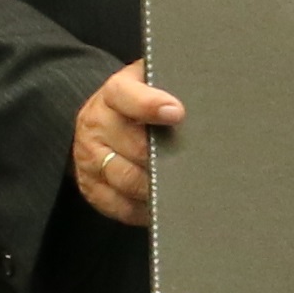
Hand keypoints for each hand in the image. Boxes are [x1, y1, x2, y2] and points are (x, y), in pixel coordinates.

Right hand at [72, 61, 180, 225]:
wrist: (107, 121)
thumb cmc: (144, 104)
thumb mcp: (154, 84)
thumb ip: (173, 86)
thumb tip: (204, 101)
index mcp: (114, 93)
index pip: (125, 95)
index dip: (149, 105)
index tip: (177, 113)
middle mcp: (96, 122)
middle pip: (135, 147)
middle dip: (166, 158)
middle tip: (194, 165)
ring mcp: (89, 156)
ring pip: (127, 179)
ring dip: (157, 187)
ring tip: (181, 186)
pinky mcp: (90, 186)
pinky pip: (118, 204)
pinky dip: (142, 208)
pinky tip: (160, 203)